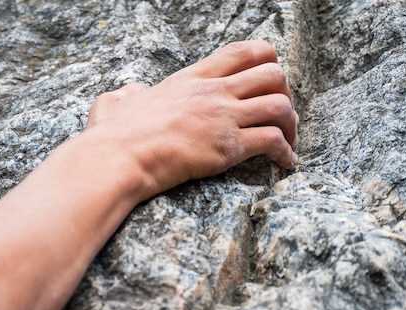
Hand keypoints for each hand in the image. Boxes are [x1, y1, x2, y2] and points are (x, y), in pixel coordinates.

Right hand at [84, 40, 298, 197]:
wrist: (119, 158)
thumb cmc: (114, 135)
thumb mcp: (116, 102)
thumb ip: (128, 92)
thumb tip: (132, 92)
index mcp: (193, 77)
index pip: (244, 51)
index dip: (267, 61)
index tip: (269, 82)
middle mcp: (214, 92)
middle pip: (273, 74)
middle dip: (286, 94)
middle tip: (281, 115)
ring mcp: (223, 118)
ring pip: (281, 106)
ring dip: (291, 125)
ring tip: (288, 142)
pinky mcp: (228, 147)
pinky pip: (273, 141)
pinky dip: (286, 152)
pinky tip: (285, 163)